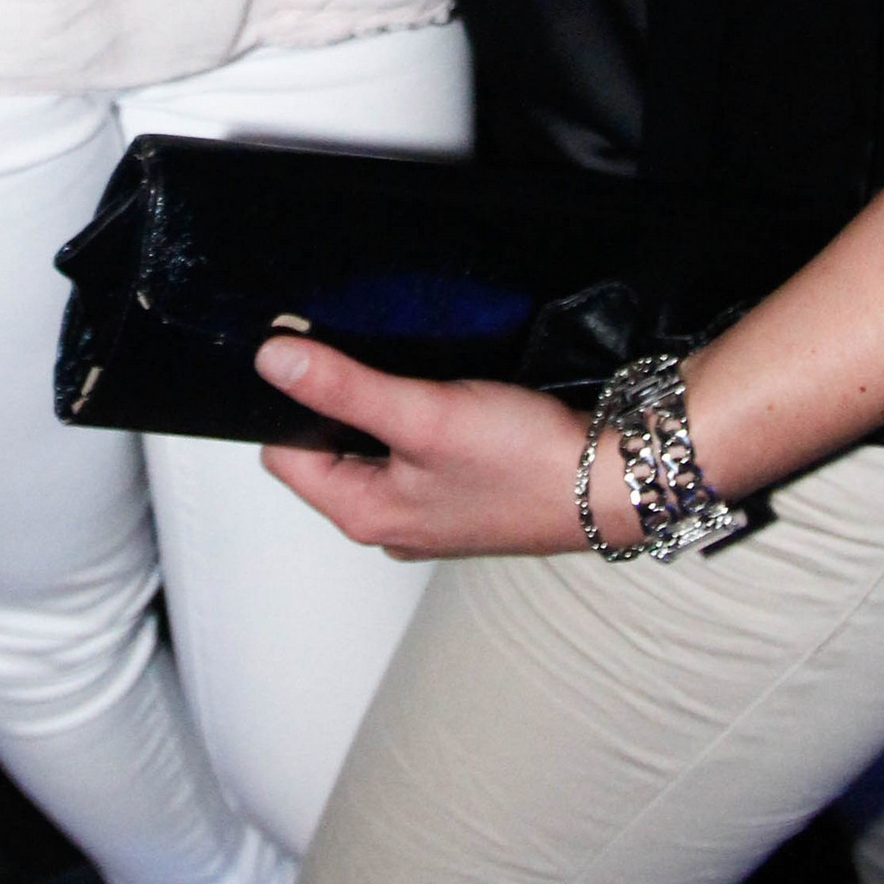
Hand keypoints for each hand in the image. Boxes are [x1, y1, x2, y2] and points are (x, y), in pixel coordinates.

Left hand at [254, 337, 637, 558]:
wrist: (612, 484)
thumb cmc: (526, 463)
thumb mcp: (425, 413)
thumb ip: (344, 387)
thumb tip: (271, 362)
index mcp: (364, 514)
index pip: (285, 455)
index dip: (292, 403)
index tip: (317, 360)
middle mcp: (390, 522)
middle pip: (328, 451)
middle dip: (341, 404)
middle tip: (374, 364)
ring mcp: (428, 512)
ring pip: (375, 449)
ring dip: (385, 410)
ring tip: (415, 378)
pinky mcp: (461, 495)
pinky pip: (416, 454)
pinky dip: (422, 423)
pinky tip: (448, 398)